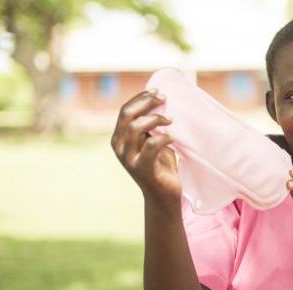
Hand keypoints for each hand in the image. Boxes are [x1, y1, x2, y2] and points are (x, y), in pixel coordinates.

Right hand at [110, 90, 178, 205]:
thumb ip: (150, 126)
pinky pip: (151, 146)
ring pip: (136, 128)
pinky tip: (172, 138)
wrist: (163, 194)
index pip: (124, 111)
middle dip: (146, 103)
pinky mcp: (142, 169)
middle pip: (127, 116)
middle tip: (164, 98)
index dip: (140, 98)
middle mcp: (119, 147)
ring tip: (170, 120)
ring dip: (155, 119)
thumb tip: (159, 102)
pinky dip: (163, 137)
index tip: (157, 91)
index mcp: (119, 138)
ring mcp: (128, 159)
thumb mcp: (152, 141)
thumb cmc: (160, 165)